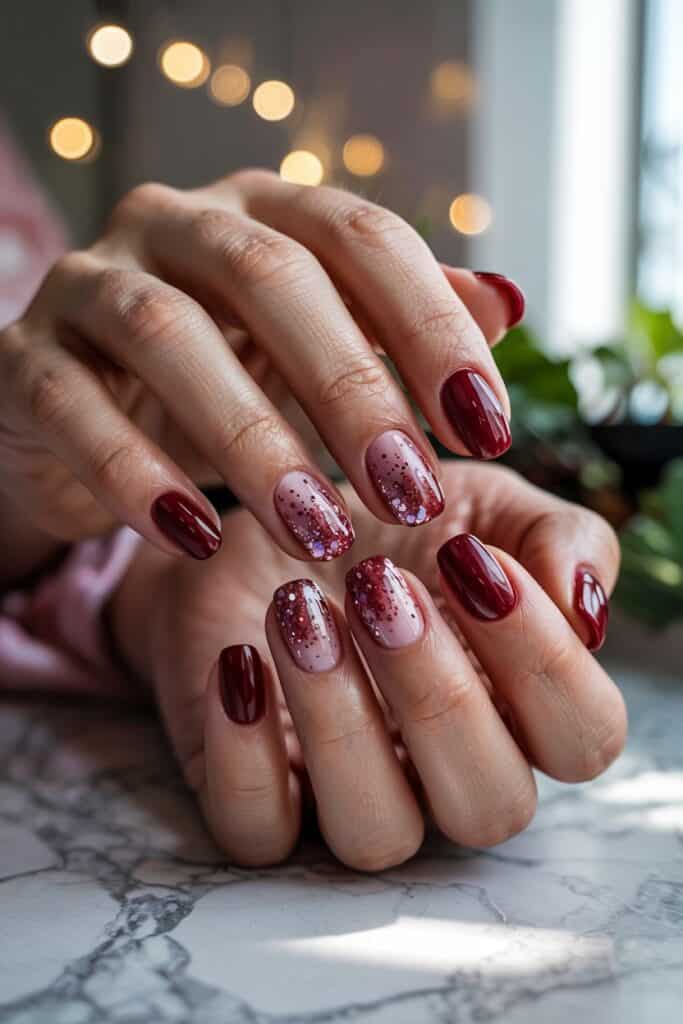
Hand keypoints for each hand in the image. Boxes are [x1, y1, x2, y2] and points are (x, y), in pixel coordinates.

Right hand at [0, 169, 521, 563]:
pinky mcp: (24, 356)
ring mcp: (91, 282)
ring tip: (315, 532)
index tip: (488, 428)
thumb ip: (400, 326)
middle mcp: (176, 223)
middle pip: (272, 277)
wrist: (73, 411)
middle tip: (408, 491)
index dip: (432, 326)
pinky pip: (71, 404)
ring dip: (253, 440)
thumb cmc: (215, 380)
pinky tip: (193, 537)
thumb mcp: (313, 353)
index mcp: (262, 211)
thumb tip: (505, 305)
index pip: (362, 236)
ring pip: (169, 334)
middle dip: (351, 388)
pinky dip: (135, 472)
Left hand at [111, 460, 625, 870]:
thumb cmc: (390, 528)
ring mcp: (352, 796)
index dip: (545, 661)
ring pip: (377, 834)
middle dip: (440, 693)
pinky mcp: (260, 798)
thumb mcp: (482, 505)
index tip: (472, 561)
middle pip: (490, 806)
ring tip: (300, 609)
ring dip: (341, 719)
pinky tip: (241, 659)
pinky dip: (246, 753)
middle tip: (380, 586)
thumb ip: (558, 536)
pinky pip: (258, 830)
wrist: (265, 525)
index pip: (582, 738)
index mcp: (518, 710)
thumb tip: (580, 602)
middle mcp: (446, 773)